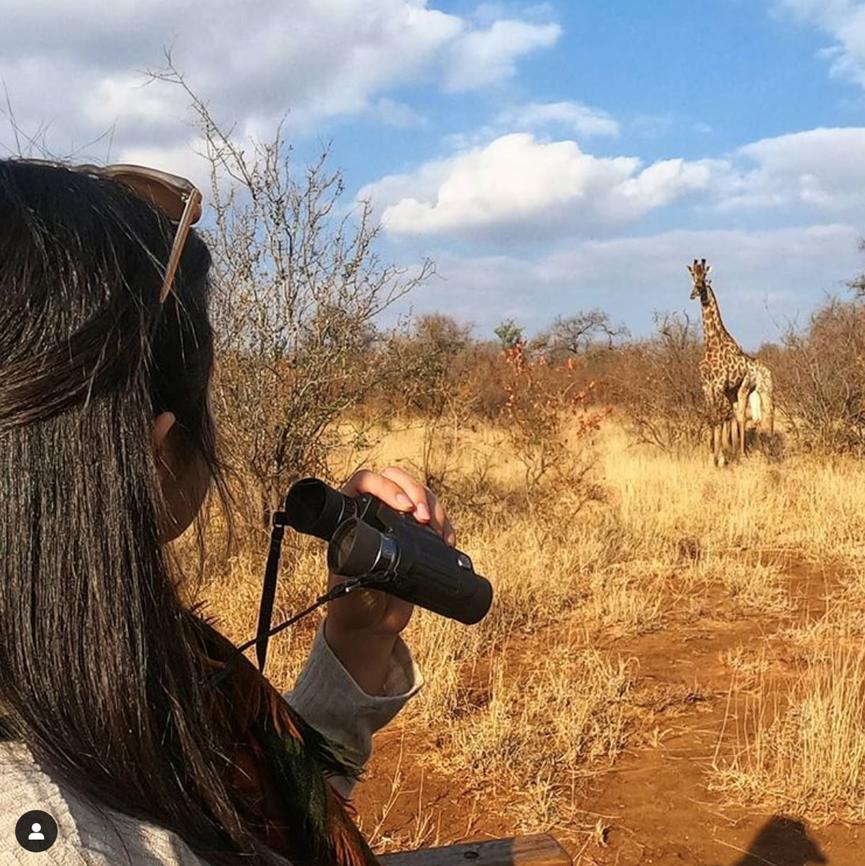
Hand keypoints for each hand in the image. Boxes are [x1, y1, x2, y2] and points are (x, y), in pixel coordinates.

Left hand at [323, 467, 454, 693]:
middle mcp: (373, 512)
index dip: (385, 486)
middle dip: (416, 492)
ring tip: (438, 531)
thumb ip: (352, 572)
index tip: (403, 507)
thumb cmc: (352, 607)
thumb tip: (362, 552)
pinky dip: (445, 524)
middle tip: (424, 518)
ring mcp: (396, 521)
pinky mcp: (416, 536)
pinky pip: (434, 516)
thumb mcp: (348, 590)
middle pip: (396, 478)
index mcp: (349, 518)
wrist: (373, 626)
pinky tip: (447, 540)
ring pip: (419, 493)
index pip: (364, 482)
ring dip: (434, 506)